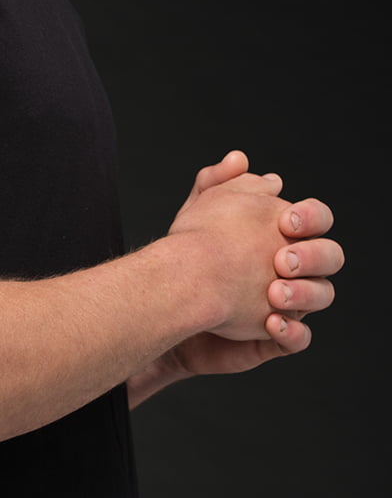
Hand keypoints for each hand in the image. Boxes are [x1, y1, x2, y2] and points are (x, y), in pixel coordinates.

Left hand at [166, 154, 343, 373]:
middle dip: (315, 255)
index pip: (317, 220)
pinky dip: (292, 331)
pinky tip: (271, 322)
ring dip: (305, 293)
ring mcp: (288, 302)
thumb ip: (216, 182)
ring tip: (274, 292)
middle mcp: (292, 268)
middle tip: (282, 259)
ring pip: (322, 297)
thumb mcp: (197, 212)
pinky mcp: (274, 336)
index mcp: (282, 234)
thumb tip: (240, 159)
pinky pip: (299, 338)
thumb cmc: (189, 250)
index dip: (311, 218)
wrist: (167, 296)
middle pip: (330, 257)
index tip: (285, 219)